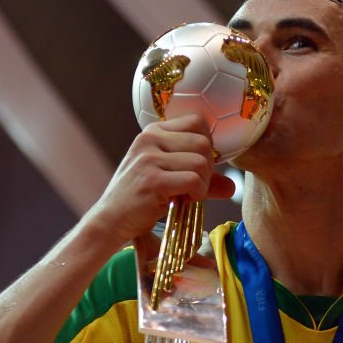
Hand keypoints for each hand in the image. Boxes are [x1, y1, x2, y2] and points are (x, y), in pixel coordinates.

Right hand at [83, 113, 235, 245]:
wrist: (110, 220)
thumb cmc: (141, 200)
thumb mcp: (170, 180)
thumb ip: (201, 178)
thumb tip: (232, 186)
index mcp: (153, 132)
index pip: (197, 122)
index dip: (207, 145)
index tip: (198, 166)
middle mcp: (149, 139)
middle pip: (204, 143)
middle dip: (209, 168)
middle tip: (195, 186)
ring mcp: (149, 158)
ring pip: (202, 163)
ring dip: (204, 184)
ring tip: (188, 195)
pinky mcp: (152, 180)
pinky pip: (194, 180)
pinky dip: (198, 194)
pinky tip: (184, 201)